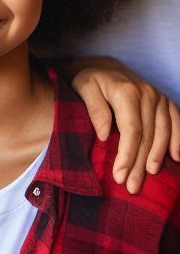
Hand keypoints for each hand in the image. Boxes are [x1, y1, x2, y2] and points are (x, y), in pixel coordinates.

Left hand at [69, 57, 179, 192]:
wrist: (105, 66)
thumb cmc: (91, 80)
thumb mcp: (84, 88)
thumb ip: (94, 108)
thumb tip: (105, 136)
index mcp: (126, 92)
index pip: (131, 130)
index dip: (127, 155)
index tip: (119, 176)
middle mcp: (147, 94)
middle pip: (147, 136)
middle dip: (139, 164)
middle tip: (132, 186)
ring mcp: (159, 97)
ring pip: (163, 133)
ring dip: (158, 157)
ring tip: (149, 176)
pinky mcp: (166, 101)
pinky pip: (177, 122)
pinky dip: (178, 141)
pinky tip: (175, 158)